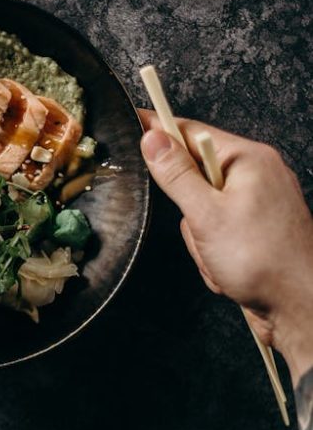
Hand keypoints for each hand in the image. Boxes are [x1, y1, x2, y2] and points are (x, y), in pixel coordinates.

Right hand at [139, 110, 312, 383]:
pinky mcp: (255, 233)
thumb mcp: (206, 214)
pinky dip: (214, 255)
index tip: (132, 122)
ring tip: (220, 258)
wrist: (299, 306)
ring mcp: (257, 207)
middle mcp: (257, 177)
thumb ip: (176, 174)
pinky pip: (216, 235)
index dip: (160, 130)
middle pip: (194, 180)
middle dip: (190, 215)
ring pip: (201, 214)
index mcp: (250, 160)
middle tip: (204, 233)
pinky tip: (229, 271)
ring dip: (201, 242)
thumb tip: (152, 136)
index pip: (192, 133)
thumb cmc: (262, 261)